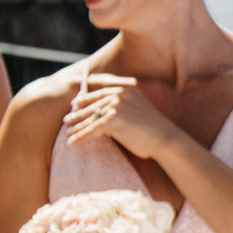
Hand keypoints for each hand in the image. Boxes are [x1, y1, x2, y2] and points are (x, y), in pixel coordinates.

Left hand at [62, 74, 179, 161]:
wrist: (165, 138)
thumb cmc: (155, 130)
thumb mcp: (140, 111)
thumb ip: (127, 107)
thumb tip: (111, 115)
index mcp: (127, 90)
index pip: (101, 93)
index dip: (86, 98)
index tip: (76, 103)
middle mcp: (120, 95)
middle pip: (93, 104)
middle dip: (78, 112)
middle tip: (67, 118)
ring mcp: (115, 107)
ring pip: (90, 117)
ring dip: (76, 125)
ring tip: (67, 131)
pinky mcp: (112, 121)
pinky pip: (91, 130)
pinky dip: (80, 137)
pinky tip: (72, 142)